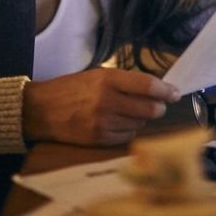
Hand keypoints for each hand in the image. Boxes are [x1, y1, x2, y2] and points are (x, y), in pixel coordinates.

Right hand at [22, 68, 180, 145]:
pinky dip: (128, 130)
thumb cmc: (71, 89)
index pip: (147, 86)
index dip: (166, 91)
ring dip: (142, 120)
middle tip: (157, 105)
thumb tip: (155, 89)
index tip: (175, 93)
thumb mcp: (96, 75)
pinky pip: (127, 136)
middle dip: (158, 107)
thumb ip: (124, 81)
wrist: (40, 110)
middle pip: (149, 109)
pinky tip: (119, 123)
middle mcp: (107, 101)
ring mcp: (104, 123)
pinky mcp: (100, 140)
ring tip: (130, 113)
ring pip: (140, 124)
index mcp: (107, 80)